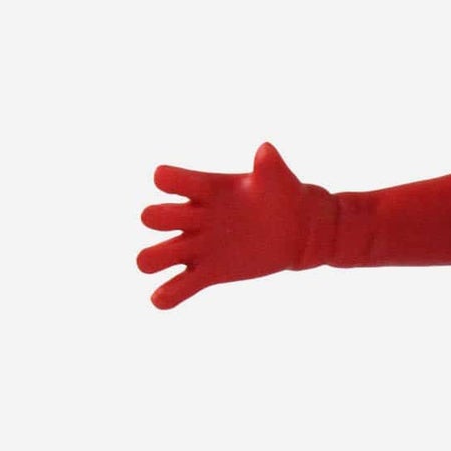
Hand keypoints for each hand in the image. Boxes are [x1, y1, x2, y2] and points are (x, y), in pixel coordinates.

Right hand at [137, 143, 326, 308]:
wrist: (299, 230)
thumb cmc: (284, 196)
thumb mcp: (279, 179)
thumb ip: (269, 165)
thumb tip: (266, 150)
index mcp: (204, 189)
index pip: (169, 180)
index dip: (168, 180)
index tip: (175, 185)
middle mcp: (194, 217)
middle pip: (155, 217)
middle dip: (158, 220)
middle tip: (181, 228)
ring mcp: (198, 246)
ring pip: (158, 255)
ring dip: (152, 259)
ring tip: (155, 266)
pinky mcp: (209, 272)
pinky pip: (180, 286)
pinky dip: (168, 295)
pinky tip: (161, 300)